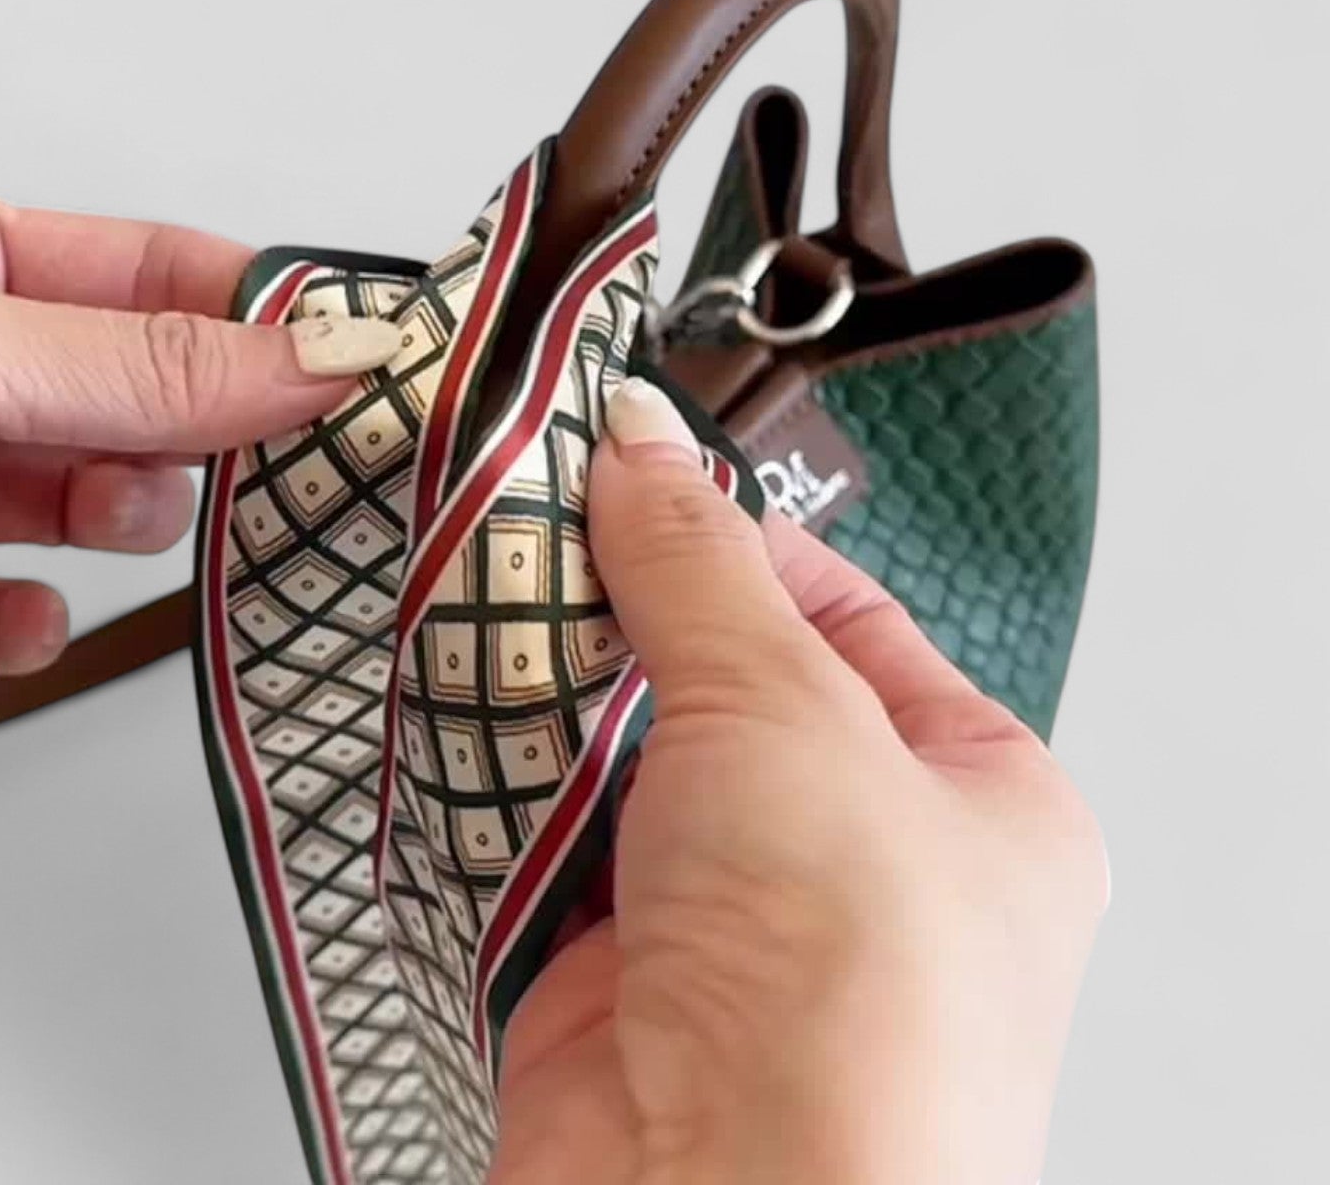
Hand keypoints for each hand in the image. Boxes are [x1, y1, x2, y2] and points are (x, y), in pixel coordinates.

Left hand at [0, 183, 400, 687]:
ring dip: (119, 519)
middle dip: (202, 433)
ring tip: (111, 517)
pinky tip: (31, 616)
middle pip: (137, 399)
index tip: (354, 360)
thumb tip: (309, 359)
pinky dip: (29, 628)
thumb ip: (137, 367)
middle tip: (286, 460)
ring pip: (82, 505)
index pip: (152, 274)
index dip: (257, 314)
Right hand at [490, 380, 1107, 1184]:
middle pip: (721, 680)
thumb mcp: (788, 712)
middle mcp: (858, 859)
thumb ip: (700, 566)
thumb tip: (642, 441)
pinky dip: (509, 779)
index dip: (735, 540)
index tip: (633, 476)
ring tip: (490, 601)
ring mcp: (733, 917)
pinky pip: (552, 833)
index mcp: (970, 794)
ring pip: (626, 755)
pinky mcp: (619, 966)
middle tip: (538, 527)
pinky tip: (470, 711)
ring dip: (558, 694)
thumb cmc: (850, 999)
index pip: (842, 614)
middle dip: (630, 614)